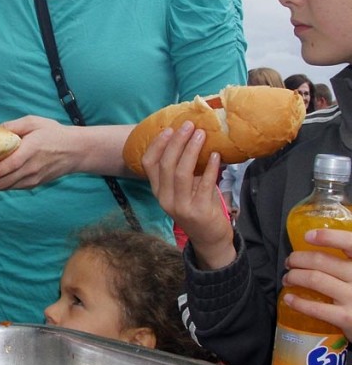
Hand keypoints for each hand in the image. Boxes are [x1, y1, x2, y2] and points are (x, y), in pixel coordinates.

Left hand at [0, 116, 76, 189]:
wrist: (76, 151)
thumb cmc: (54, 133)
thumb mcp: (34, 122)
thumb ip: (13, 125)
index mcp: (30, 152)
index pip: (6, 167)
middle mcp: (30, 169)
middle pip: (1, 182)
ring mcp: (32, 179)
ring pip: (4, 187)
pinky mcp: (33, 184)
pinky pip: (12, 186)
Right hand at [142, 121, 234, 269]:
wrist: (209, 239)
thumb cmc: (197, 208)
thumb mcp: (183, 190)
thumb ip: (182, 170)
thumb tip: (190, 138)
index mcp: (158, 191)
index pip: (148, 164)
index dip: (157, 145)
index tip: (169, 129)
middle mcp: (165, 199)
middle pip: (166, 164)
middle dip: (177, 142)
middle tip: (189, 125)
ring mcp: (181, 206)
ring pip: (182, 173)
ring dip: (192, 150)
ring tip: (201, 135)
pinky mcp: (199, 211)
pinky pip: (205, 184)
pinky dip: (211, 168)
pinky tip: (216, 156)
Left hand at [283, 228, 351, 339]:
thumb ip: (347, 258)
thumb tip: (318, 240)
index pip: (349, 242)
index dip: (327, 237)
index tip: (307, 236)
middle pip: (320, 260)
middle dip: (297, 259)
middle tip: (289, 262)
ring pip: (314, 279)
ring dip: (294, 277)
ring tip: (287, 278)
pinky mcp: (347, 318)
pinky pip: (315, 307)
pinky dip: (298, 302)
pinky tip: (289, 298)